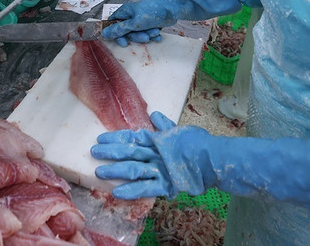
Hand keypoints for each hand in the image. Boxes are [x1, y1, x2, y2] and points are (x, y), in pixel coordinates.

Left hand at [92, 111, 309, 210]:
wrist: (215, 159)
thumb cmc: (200, 144)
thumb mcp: (181, 131)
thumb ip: (166, 126)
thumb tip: (156, 116)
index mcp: (159, 138)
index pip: (133, 136)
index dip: (117, 137)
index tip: (101, 138)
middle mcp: (157, 151)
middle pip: (130, 150)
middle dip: (111, 151)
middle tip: (93, 151)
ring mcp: (161, 167)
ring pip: (134, 167)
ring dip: (115, 169)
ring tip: (98, 171)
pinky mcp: (167, 182)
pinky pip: (146, 187)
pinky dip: (131, 190)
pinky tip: (116, 192)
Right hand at [102, 0, 241, 46]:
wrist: (174, 9)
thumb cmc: (153, 13)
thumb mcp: (135, 23)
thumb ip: (120, 29)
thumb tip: (104, 33)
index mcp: (125, 11)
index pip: (112, 23)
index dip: (116, 34)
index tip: (122, 42)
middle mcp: (131, 14)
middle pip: (126, 30)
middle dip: (136, 36)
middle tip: (144, 38)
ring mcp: (141, 18)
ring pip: (137, 33)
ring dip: (145, 36)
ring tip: (154, 33)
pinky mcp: (150, 22)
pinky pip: (146, 32)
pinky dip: (152, 34)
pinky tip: (158, 34)